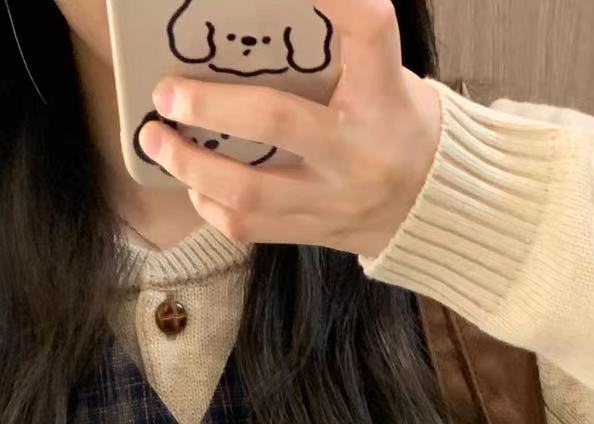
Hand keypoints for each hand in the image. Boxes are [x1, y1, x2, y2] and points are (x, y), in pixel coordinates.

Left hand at [140, 0, 443, 258]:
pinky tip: (193, 184)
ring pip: (249, 191)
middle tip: (166, 92)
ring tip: (156, 140)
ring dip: (190, 166)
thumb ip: (338, 49)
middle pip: (276, 121)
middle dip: (210, 105)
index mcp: (383, 93)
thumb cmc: (397, 122)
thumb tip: (261, 18)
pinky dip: (210, 205)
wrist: (436, 206)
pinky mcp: (314, 232)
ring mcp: (333, 199)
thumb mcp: (385, 74)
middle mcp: (357, 149)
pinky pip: (249, 228)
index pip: (368, 28)